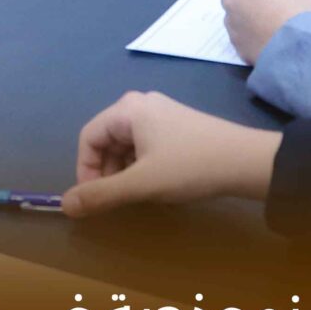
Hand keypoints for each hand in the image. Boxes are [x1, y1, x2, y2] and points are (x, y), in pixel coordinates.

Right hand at [62, 91, 282, 217]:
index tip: (93, 200)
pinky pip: (144, 144)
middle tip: (116, 201)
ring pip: (125, 144)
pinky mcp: (176, 125)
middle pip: (106, 139)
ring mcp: (160, 113)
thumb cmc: (189, 167)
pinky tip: (155, 184)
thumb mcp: (141, 185)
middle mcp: (140, 104)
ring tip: (137, 195)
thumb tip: (65, 205)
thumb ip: (100, 195)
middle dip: (104, 172)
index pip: (88, 137)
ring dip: (123, 171)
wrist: (245, 161)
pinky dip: (140, 165)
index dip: (84, 171)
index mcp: (127, 109)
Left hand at [219, 0, 310, 63]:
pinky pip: (240, 37)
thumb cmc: (298, 10)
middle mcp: (232, 4)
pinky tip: (267, 38)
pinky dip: (249, 37)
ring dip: (245, 18)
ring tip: (269, 24)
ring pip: (234, 18)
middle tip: (265, 4)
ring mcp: (232, 27)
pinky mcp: (237, 47)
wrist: (301, 45)